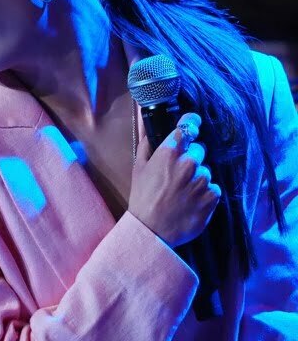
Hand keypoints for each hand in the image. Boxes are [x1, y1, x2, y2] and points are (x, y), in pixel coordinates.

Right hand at [128, 113, 220, 247]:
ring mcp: (202, 181)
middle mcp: (188, 163)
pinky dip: (206, 192)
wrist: (152, 229)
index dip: (191, 123)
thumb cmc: (142, 196)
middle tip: (180, 170)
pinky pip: (214, 187)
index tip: (192, 123)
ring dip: (198, 176)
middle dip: (191, 156)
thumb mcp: (138, 167)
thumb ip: (147, 144)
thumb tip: (148, 126)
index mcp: (169, 153)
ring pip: (206, 170)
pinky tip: (193, 199)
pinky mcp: (212, 198)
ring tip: (185, 189)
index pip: (187, 128)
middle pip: (199, 149)